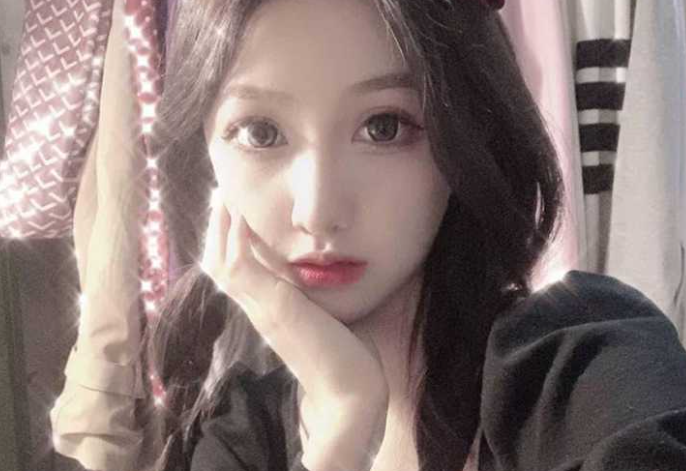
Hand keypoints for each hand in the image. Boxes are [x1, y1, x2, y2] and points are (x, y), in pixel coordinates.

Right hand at [201, 202, 388, 469]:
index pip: (237, 270)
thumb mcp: (322, 313)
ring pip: (221, 264)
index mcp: (268, 309)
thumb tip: (317, 269)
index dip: (230, 241)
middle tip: (219, 195)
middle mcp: (257, 308)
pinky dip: (234, 240)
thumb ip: (312, 294)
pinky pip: (240, 268)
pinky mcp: (273, 306)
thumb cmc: (344, 354)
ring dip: (219, 228)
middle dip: (217, 229)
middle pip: (219, 264)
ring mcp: (261, 308)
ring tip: (222, 196)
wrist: (349, 389)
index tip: (232, 211)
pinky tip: (237, 215)